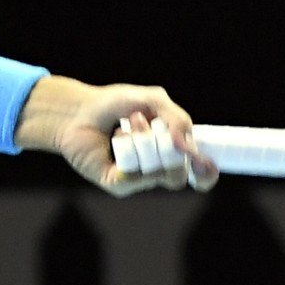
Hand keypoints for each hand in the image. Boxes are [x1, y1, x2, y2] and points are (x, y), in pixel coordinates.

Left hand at [18, 78, 219, 196]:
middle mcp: (157, 167)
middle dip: (166, 147)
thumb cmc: (114, 103)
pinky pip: (132, 179)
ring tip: (127, 126)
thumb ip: (177, 118)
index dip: (206, 171)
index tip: (204, 163)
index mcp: (171, 149)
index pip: (199, 172)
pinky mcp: (117, 183)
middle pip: (178, 174)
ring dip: (144, 143)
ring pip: (156, 174)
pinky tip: (116, 138)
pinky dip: (128, 152)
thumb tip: (186, 146)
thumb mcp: (153, 100)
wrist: (78, 109)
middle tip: (143, 122)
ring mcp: (137, 177)